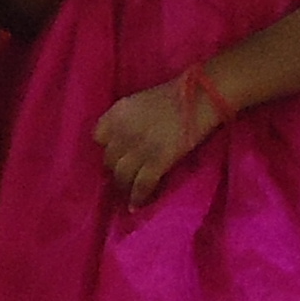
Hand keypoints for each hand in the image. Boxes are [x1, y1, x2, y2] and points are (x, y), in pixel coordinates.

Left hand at [92, 77, 221, 206]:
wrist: (202, 96)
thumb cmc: (177, 94)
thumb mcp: (141, 101)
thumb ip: (127, 119)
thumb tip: (123, 139)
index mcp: (118, 112)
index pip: (98, 137)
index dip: (106, 147)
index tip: (114, 154)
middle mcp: (123, 131)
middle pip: (109, 159)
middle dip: (115, 169)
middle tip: (123, 176)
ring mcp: (140, 148)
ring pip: (122, 175)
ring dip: (124, 186)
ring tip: (129, 192)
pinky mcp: (157, 161)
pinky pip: (141, 185)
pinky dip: (138, 197)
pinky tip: (135, 206)